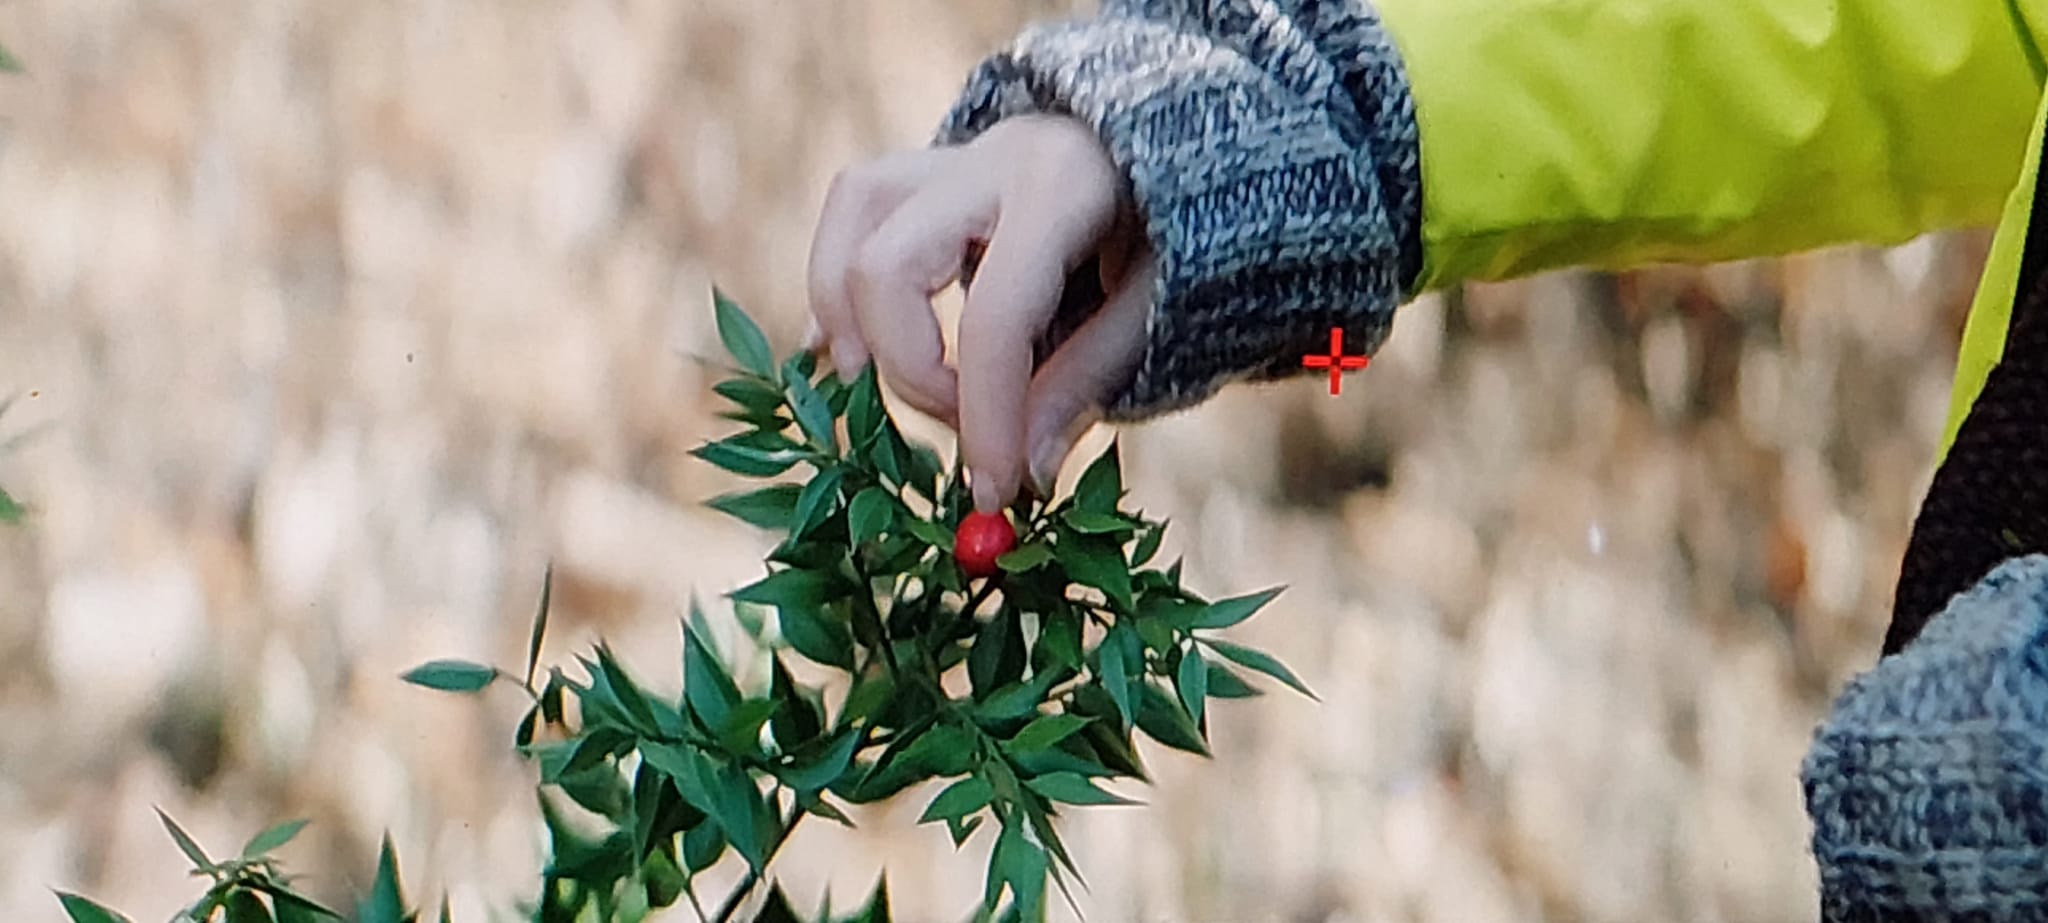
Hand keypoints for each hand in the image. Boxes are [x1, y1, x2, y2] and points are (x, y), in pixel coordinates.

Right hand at [806, 114, 1153, 512]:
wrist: (1183, 151)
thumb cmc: (1177, 234)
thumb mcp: (1158, 306)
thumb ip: (1086, 380)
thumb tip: (1025, 472)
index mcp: (1063, 190)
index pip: (995, 316)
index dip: (984, 416)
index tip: (992, 491)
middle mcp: (995, 158)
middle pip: (889, 266)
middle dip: (909, 368)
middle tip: (960, 429)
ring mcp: (955, 156)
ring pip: (855, 212)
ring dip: (848, 310)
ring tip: (869, 382)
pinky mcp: (931, 171)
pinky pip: (854, 207)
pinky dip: (836, 279)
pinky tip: (839, 346)